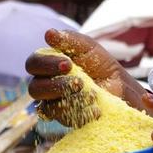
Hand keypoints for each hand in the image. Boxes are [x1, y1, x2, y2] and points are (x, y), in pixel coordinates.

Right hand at [25, 29, 146, 125]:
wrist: (119, 87)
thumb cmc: (99, 64)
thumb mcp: (87, 47)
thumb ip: (68, 39)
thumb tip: (48, 33)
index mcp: (47, 66)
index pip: (33, 64)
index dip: (46, 64)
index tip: (68, 63)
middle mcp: (46, 85)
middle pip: (35, 89)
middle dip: (57, 85)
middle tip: (79, 82)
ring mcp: (54, 104)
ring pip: (48, 106)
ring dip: (70, 99)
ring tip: (92, 95)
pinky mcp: (65, 118)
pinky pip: (64, 119)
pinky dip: (80, 112)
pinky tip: (96, 108)